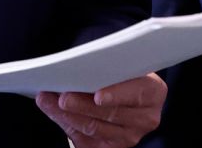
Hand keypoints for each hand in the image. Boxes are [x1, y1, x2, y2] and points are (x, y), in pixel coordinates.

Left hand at [36, 73, 165, 147]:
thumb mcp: (118, 62)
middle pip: (112, 114)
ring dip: (68, 115)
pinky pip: (86, 140)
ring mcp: (129, 135)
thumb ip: (104, 63)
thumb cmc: (117, 72)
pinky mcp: (111, 147)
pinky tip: (53, 111)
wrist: (118, 91)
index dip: (117, 94)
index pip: (137, 93)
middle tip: (62, 97)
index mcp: (154, 91)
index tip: (98, 96)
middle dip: (83, 105)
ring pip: (95, 128)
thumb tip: (75, 65)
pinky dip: (66, 124)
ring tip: (48, 100)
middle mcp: (146, 117)